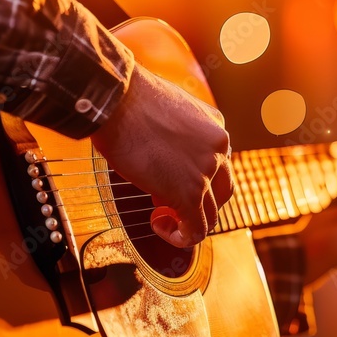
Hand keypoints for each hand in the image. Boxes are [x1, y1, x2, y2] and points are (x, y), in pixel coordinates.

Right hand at [92, 63, 233, 247]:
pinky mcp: (190, 193)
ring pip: (212, 212)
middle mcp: (219, 147)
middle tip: (165, 199)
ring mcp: (207, 171)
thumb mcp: (164, 113)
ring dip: (187, 219)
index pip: (216, 162)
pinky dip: (181, 236)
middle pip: (222, 189)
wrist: (115, 99)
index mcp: (214, 126)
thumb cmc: (127, 99)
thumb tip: (165, 165)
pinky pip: (197, 229)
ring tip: (160, 215)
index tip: (166, 178)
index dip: (192, 176)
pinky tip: (159, 226)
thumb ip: (175, 138)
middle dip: (198, 200)